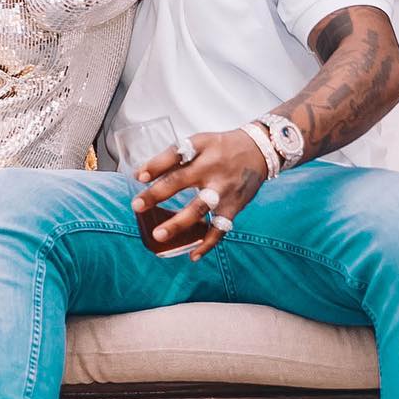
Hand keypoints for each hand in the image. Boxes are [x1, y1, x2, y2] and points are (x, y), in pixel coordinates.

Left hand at [131, 129, 269, 260]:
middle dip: (158, 194)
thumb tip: (139, 175)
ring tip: (159, 235)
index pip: (176, 154)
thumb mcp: (200, 142)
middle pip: (182, 180)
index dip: (156, 165)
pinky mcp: (234, 206)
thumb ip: (172, 158)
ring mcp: (224, 189)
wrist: (262, 150)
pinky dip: (207, 244)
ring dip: (179, 223)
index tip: (138, 177)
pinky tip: (193, 256)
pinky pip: (220, 228)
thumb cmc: (222, 148)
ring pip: (200, 208)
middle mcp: (213, 168)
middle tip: (136, 205)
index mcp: (202, 147)